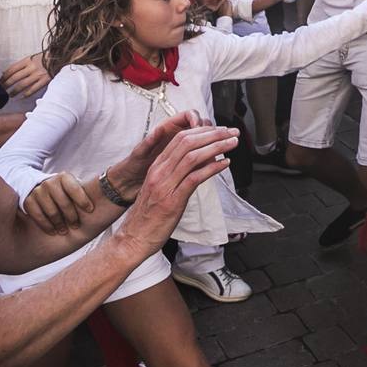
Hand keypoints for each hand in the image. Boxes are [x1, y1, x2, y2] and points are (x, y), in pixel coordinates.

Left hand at [0, 53, 49, 97]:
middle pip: (15, 78)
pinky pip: (33, 89)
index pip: (11, 69)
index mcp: (27, 60)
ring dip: (14, 91)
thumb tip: (5, 72)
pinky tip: (21, 97)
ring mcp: (38, 74)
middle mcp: (31, 67)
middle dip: (6, 85)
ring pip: (22, 85)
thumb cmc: (46, 58)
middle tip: (1, 90)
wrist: (61, 57)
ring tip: (10, 95)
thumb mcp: (31, 58)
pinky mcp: (45, 80)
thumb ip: (19, 65)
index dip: (4, 77)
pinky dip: (26, 94)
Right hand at [24, 173, 95, 233]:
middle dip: (71, 216)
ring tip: (65, 231)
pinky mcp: (28, 201)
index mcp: (64, 177)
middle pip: (63, 202)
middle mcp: (50, 182)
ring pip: (51, 210)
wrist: (41, 190)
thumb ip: (93, 188)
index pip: (74, 188)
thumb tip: (120, 187)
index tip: (90, 211)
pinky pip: (37, 216)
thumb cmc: (67, 193)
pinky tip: (53, 231)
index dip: (83, 200)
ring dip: (59, 223)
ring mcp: (38, 191)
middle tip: (76, 225)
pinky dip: (46, 225)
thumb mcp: (77, 188)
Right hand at [112, 122, 241, 252]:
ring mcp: (165, 185)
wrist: (134, 237)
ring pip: (193, 157)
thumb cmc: (150, 215)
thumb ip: (177, 172)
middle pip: (188, 143)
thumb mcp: (162, 186)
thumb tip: (203, 161)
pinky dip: (212, 168)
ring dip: (216, 147)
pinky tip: (224, 164)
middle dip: (213, 134)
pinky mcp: (173, 200)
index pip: (181, 139)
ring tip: (232, 144)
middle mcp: (160, 172)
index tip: (220, 130)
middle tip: (231, 133)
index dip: (203, 131)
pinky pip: (195, 178)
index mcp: (157, 166)